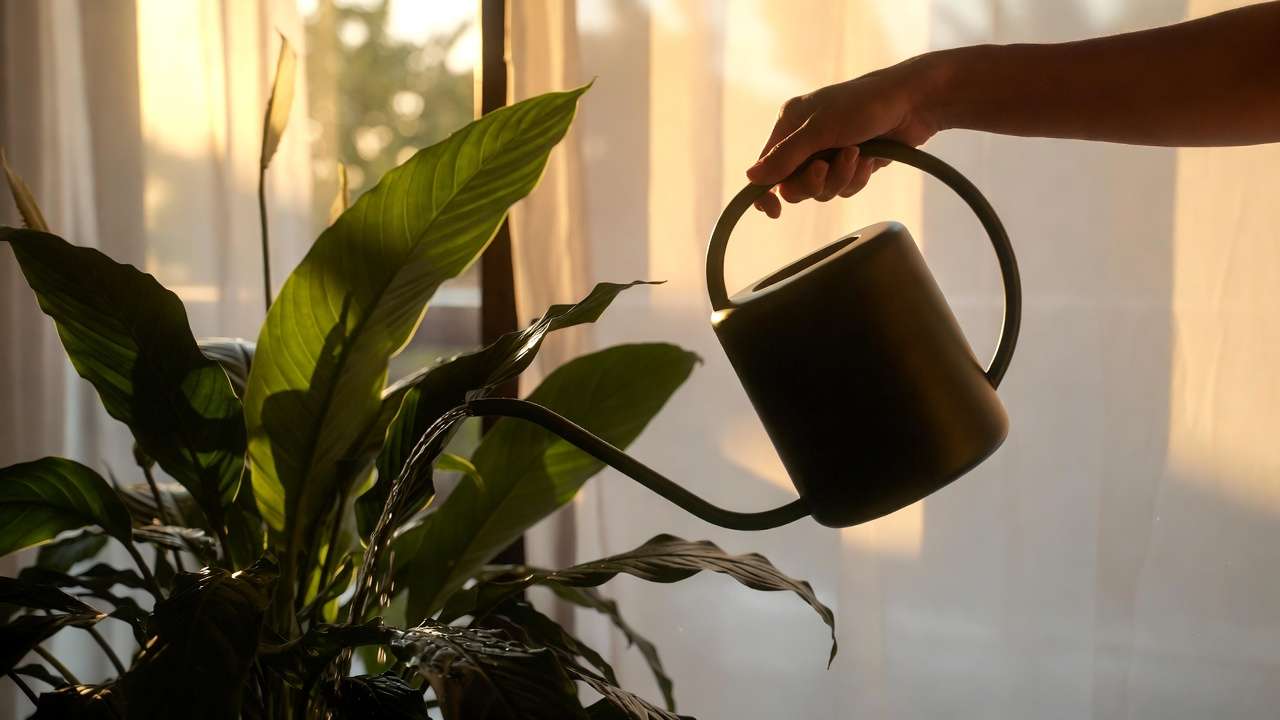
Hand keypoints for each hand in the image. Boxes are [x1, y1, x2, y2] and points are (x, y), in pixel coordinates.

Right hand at [747, 54, 943, 217]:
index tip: (773, 211)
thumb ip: (786, 157)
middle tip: (825, 169)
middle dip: (813, 182)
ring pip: (821, 189)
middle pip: (794, 185)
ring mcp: (831, 152)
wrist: (915, 102)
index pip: (767, 165)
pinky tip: (870, 160)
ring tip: (858, 155)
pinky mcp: (854, 163)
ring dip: (840, 178)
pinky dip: (857, 178)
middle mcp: (807, 139)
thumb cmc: (865, 106)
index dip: (766, 190)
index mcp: (790, 123)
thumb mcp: (820, 130)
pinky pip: (845, 187)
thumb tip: (751, 179)